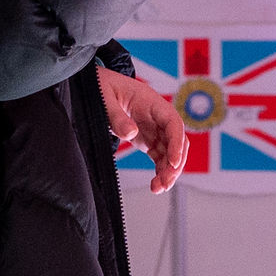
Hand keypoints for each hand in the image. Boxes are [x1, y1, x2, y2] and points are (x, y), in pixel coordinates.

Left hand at [101, 69, 181, 192]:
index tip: (173, 162)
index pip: (173, 123)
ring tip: (158, 189)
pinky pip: (160, 157)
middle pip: (177, 141)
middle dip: (175, 164)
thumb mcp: (105, 98)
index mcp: (153, 103)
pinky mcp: (148, 140)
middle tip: (165, 183)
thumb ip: (116, 116)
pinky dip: (160, 171)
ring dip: (168, 172)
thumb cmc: (104, 86)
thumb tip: (130, 133)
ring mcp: (155, 130)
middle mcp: (159, 118)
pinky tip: (156, 184)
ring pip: (171, 153)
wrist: (99, 86)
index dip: (177, 143)